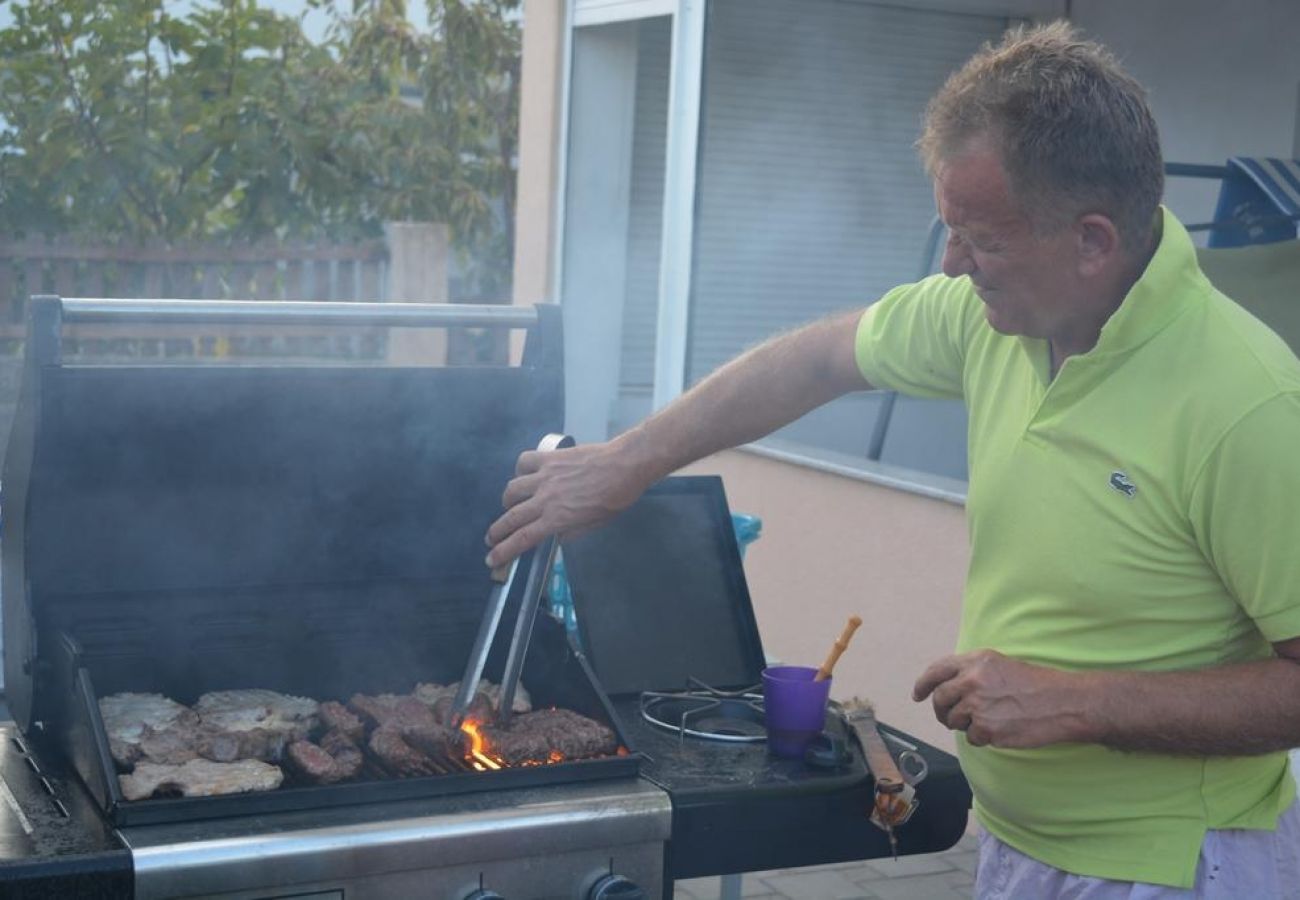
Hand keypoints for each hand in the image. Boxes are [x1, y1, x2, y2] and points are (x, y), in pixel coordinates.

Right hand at [484, 440, 653, 566]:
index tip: (491, 559)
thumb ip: (571, 532)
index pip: (523, 539)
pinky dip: (520, 470)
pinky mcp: (549, 457)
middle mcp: (545, 499)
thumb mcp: (595, 524)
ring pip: (512, 489)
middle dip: (497, 531)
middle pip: (511, 517)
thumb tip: (556, 536)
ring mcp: (545, 476)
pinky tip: (524, 475)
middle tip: (491, 539)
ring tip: (509, 505)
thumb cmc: (615, 498)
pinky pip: (524, 462)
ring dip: (507, 501)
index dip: (504, 551)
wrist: (624, 466)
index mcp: (557, 519)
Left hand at [912, 650, 1090, 748]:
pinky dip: (981, 737)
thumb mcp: (1000, 664)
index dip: (923, 684)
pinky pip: (971, 737)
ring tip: (987, 720)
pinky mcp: (987, 729)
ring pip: (954, 720)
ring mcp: (978, 706)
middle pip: (940, 699)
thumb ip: (971, 671)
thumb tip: (946, 686)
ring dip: (964, 724)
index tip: (917, 694)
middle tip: (948, 717)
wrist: (1063, 703)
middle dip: (941, 711)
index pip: (937, 671)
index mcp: (976, 661)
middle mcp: (972, 681)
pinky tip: (1000, 729)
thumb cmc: (1035, 684)